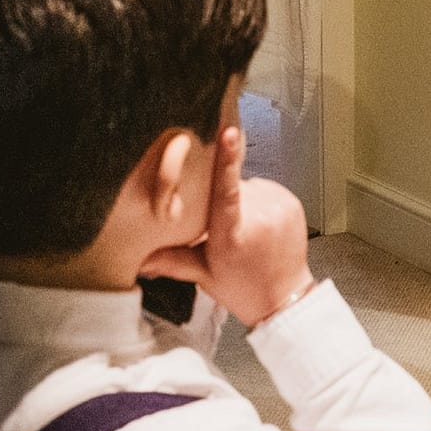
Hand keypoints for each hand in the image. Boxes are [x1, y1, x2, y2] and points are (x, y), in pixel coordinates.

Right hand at [139, 125, 313, 328]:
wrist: (284, 298)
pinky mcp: (291, 202)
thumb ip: (172, 261)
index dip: (225, 160)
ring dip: (242, 200)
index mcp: (232, 235)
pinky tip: (259, 225)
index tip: (228, 132)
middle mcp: (259, 217)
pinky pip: (264, 189)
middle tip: (222, 230)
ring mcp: (278, 208)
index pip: (226, 191)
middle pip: (229, 186)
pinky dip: (258, 202)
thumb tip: (140, 261)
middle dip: (220, 200)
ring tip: (246, 230)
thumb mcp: (203, 276)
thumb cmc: (243, 289)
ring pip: (247, 186)